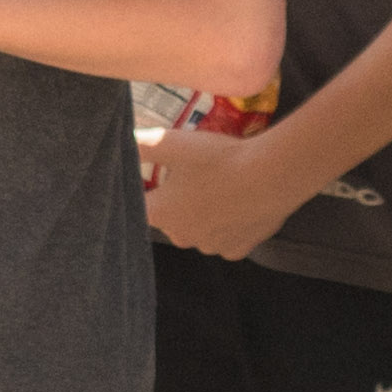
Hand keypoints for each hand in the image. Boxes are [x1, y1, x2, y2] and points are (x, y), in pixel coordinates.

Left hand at [142, 117, 316, 260]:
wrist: (271, 176)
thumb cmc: (218, 159)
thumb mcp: (172, 143)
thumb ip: (139, 143)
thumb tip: (120, 141)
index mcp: (160, 214)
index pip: (138, 205)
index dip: (145, 189)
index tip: (155, 175)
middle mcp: (180, 237)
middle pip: (170, 218)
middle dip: (176, 200)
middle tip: (193, 175)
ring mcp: (210, 247)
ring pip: (198, 229)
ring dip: (202, 213)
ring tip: (218, 186)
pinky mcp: (237, 250)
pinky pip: (225, 238)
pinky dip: (227, 225)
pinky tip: (236, 204)